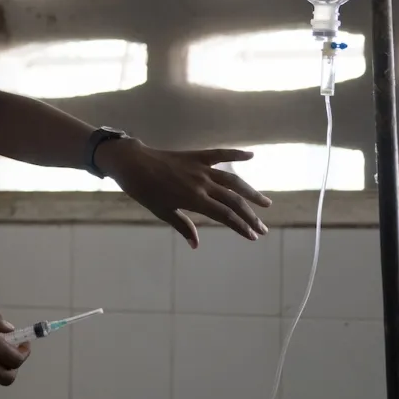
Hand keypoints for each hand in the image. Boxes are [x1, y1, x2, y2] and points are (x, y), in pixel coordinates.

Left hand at [96, 140, 271, 246]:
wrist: (133, 163)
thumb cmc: (145, 191)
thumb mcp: (163, 212)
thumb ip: (183, 226)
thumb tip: (196, 244)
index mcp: (195, 199)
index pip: (226, 216)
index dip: (241, 227)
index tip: (253, 236)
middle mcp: (203, 183)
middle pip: (234, 201)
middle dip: (250, 216)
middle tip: (263, 229)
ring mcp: (202, 168)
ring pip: (233, 181)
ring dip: (251, 192)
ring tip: (265, 202)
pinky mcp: (197, 156)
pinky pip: (221, 154)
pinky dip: (237, 154)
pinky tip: (252, 155)